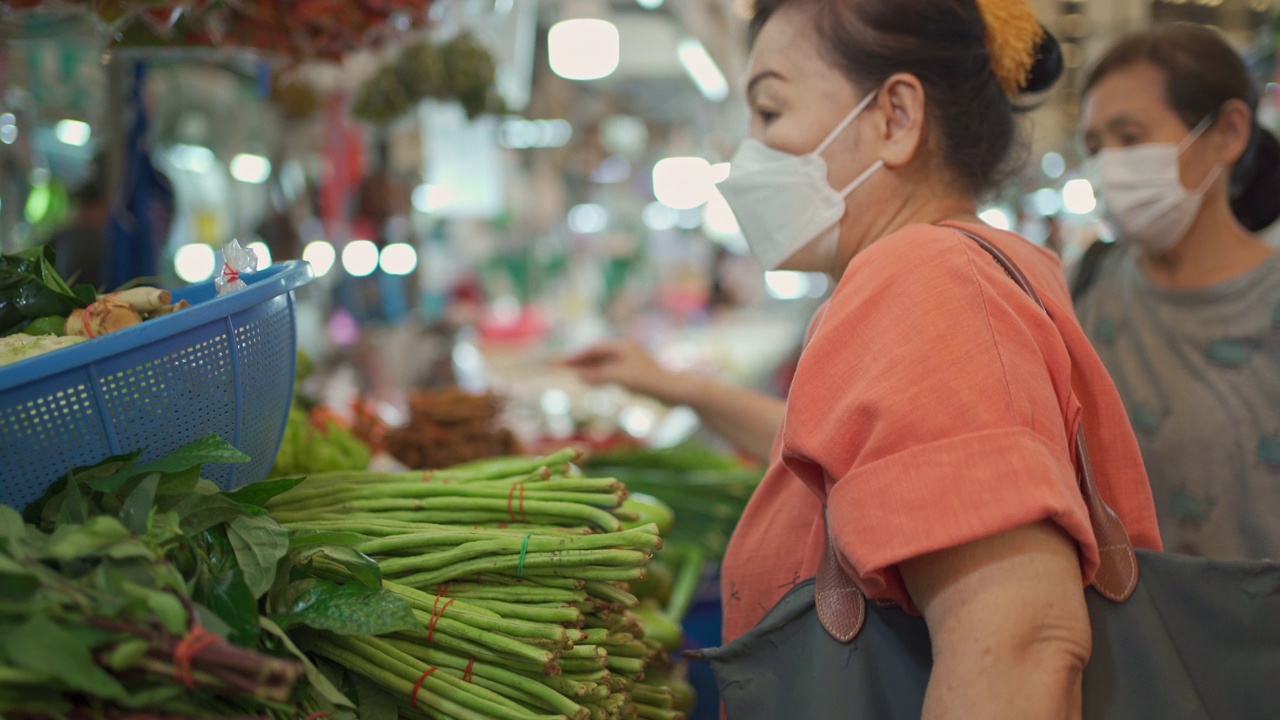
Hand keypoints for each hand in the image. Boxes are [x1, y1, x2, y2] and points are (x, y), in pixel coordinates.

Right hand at [561, 339, 688, 404]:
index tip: (559, 363)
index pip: (593, 349)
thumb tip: (579, 376)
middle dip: (579, 361)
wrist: (673, 390)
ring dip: (588, 368)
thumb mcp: (619, 378)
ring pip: (604, 363)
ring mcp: (631, 361)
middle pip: (597, 354)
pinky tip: (593, 381)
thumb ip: (597, 376)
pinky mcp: (635, 373)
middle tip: (561, 368)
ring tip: (573, 374)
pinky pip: (611, 371)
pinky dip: (598, 375)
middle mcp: (625, 350)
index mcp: (622, 346)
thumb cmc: (647, 382)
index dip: (574, 356)